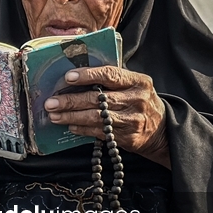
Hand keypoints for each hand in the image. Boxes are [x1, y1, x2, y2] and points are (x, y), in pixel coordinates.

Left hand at [43, 66, 169, 166]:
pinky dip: (81, 129)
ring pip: (96, 118)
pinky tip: (70, 126)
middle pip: (98, 99)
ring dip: (71, 117)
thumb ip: (111, 80)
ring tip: (54, 115)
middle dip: (70, 101)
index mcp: (137, 81)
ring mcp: (132, 120)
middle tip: (50, 102)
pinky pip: (99, 132)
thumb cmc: (138, 101)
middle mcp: (136, 99)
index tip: (67, 77)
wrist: (162, 130)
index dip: (87, 75)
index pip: (110, 74)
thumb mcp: (133, 85)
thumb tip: (73, 77)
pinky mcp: (128, 137)